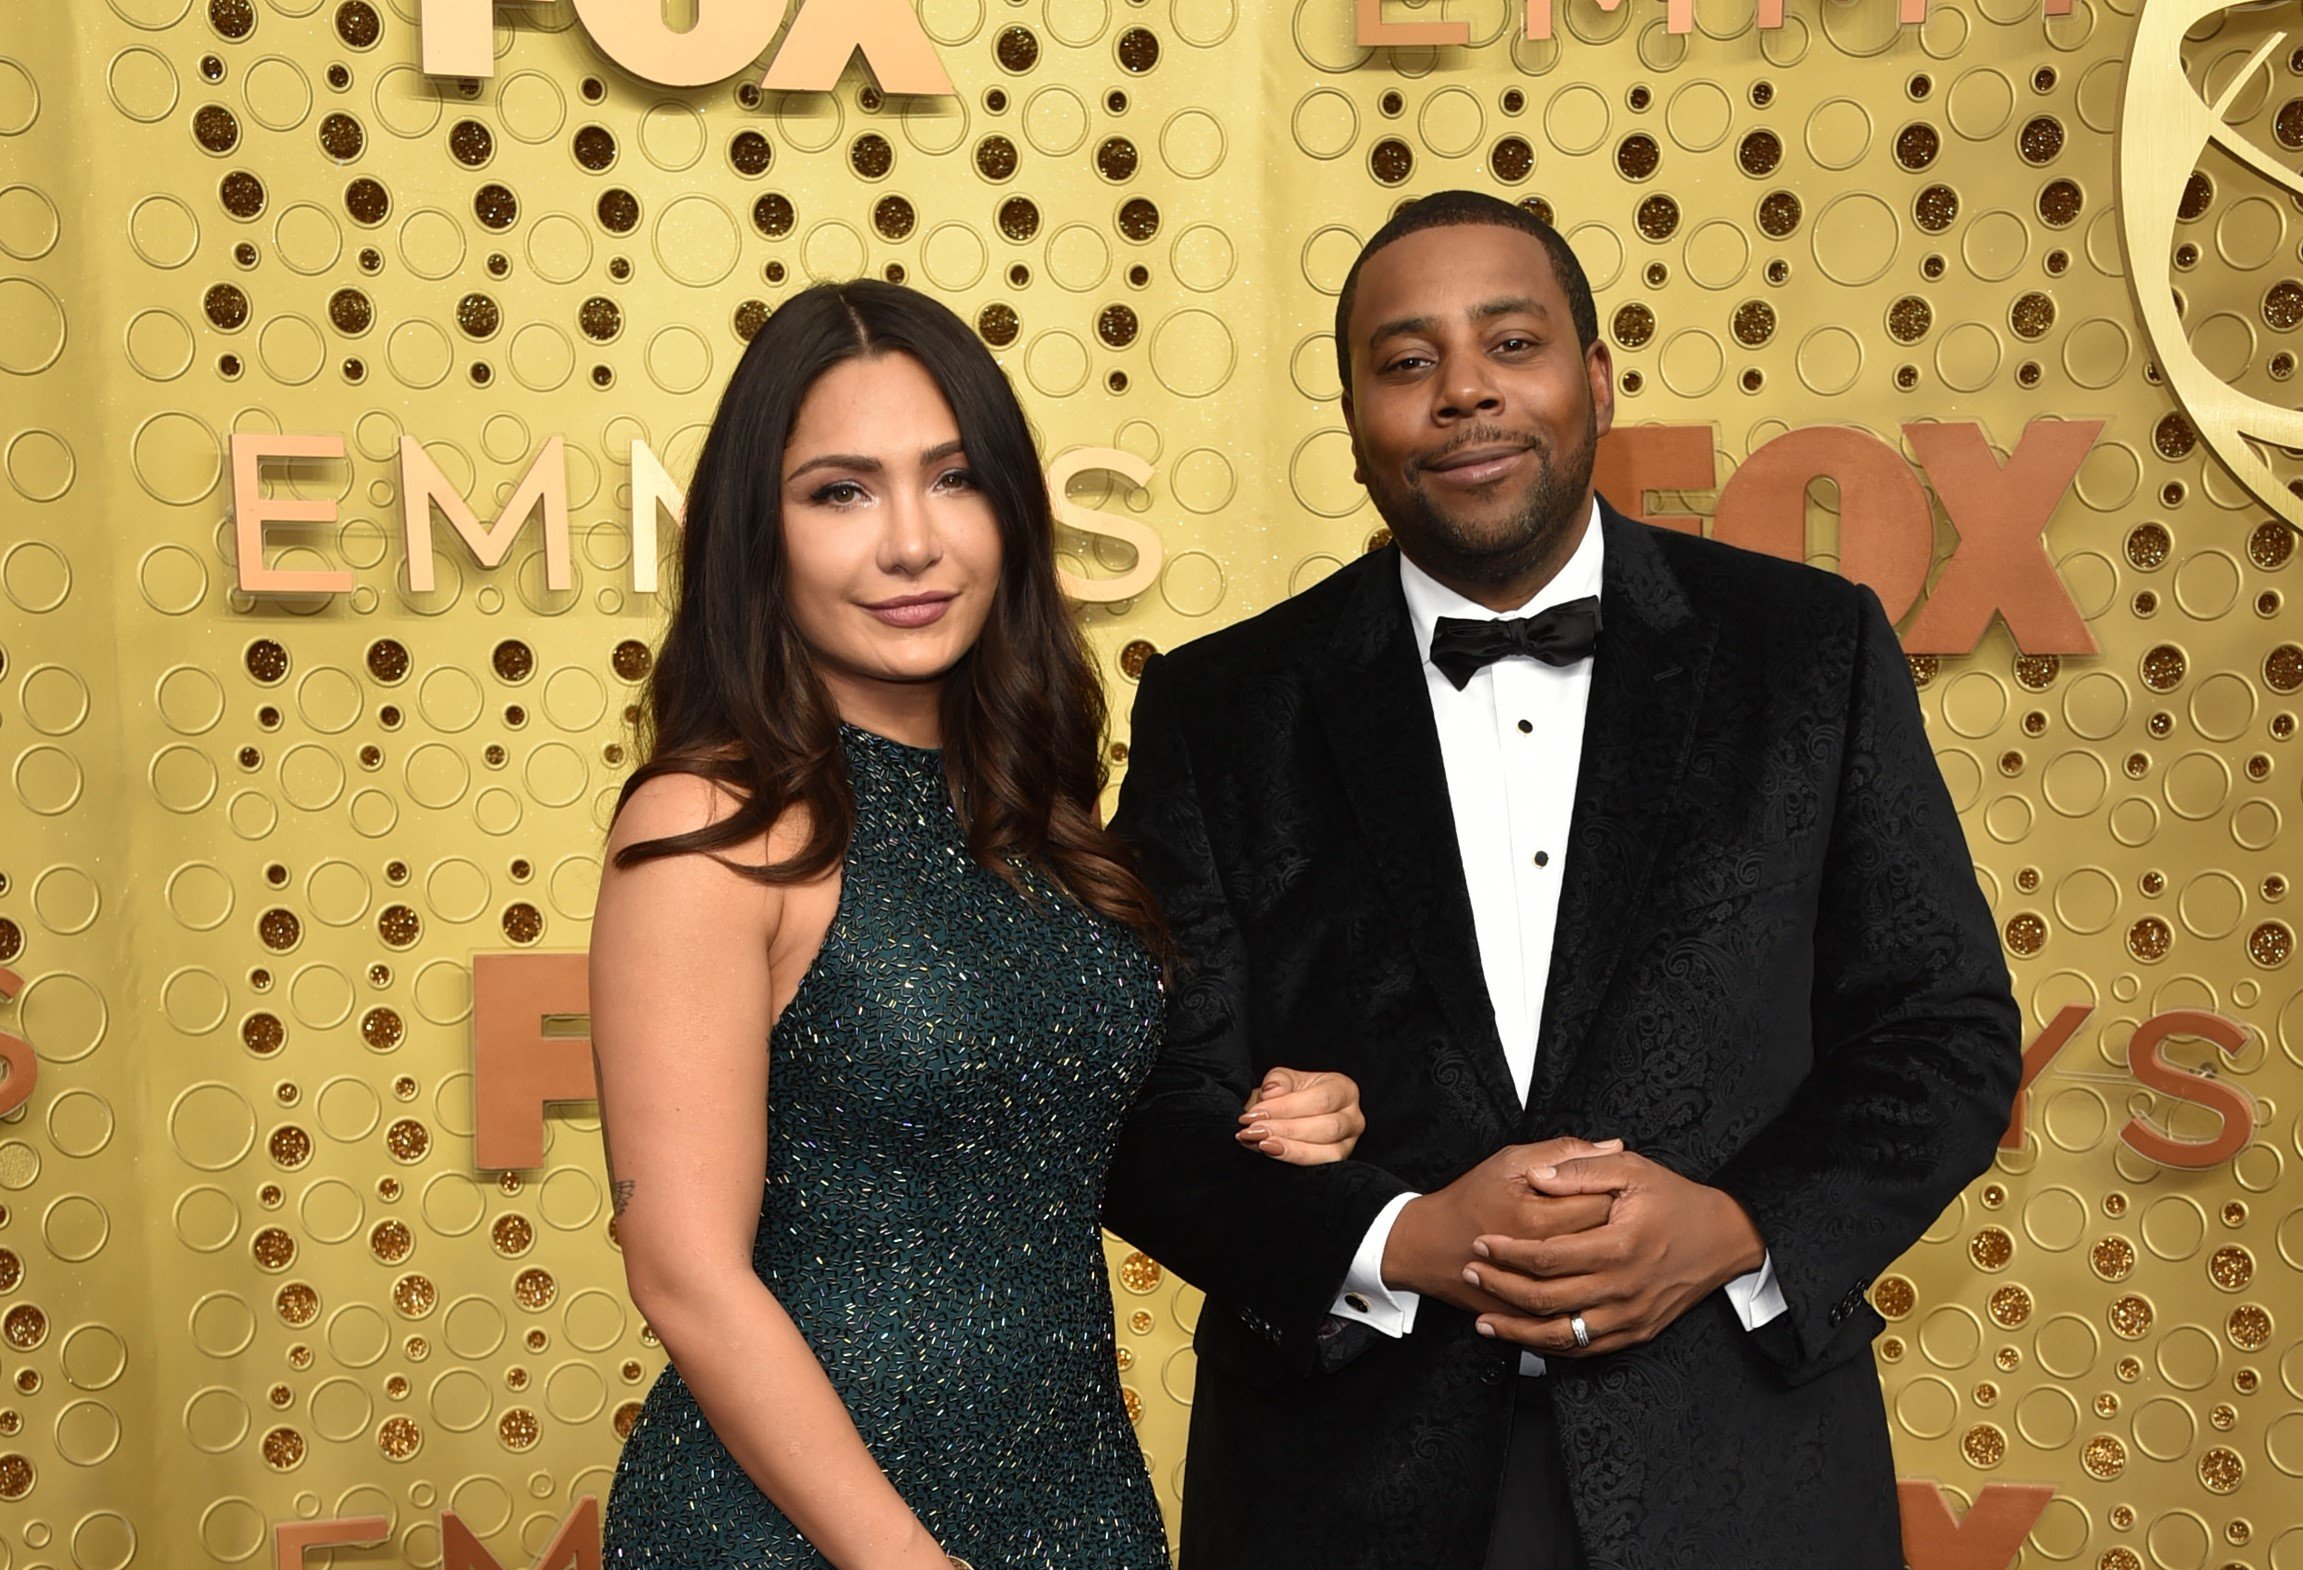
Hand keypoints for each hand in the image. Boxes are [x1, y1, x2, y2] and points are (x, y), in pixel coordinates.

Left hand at [1235, 1067, 1365, 1164]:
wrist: (1289, 1114)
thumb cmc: (1290, 1095)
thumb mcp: (1284, 1081)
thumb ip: (1278, 1082)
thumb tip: (1272, 1092)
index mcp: (1344, 1090)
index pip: (1320, 1100)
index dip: (1286, 1108)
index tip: (1254, 1114)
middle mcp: (1354, 1117)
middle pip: (1326, 1127)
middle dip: (1286, 1130)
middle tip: (1253, 1131)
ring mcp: (1349, 1143)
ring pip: (1326, 1151)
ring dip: (1289, 1148)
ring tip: (1260, 1144)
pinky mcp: (1339, 1163)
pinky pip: (1321, 1166)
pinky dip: (1294, 1160)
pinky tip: (1269, 1152)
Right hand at [1380, 1137, 1621, 1310]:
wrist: (1428, 1246)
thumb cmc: (1470, 1199)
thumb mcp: (1511, 1162)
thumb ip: (1564, 1153)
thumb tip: (1616, 1146)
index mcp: (1538, 1218)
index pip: (1603, 1206)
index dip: (1616, 1194)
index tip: (1613, 1188)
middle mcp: (1539, 1260)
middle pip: (1604, 1246)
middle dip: (1616, 1229)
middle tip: (1613, 1216)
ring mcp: (1534, 1293)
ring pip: (1591, 1283)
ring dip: (1602, 1264)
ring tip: (1598, 1245)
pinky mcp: (1528, 1316)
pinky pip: (1570, 1311)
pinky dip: (1584, 1294)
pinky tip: (1587, 1277)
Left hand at [1462, 1149, 1765, 1355]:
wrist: (1725, 1238)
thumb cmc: (1676, 1201)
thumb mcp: (1632, 1170)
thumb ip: (1581, 1169)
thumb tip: (1537, 1174)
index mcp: (1618, 1246)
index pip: (1546, 1257)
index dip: (1507, 1253)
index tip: (1481, 1244)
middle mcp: (1623, 1288)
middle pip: (1545, 1300)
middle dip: (1500, 1289)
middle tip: (1472, 1276)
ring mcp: (1630, 1316)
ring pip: (1562, 1336)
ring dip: (1517, 1331)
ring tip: (1484, 1321)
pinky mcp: (1637, 1332)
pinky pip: (1586, 1350)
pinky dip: (1551, 1348)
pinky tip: (1526, 1338)